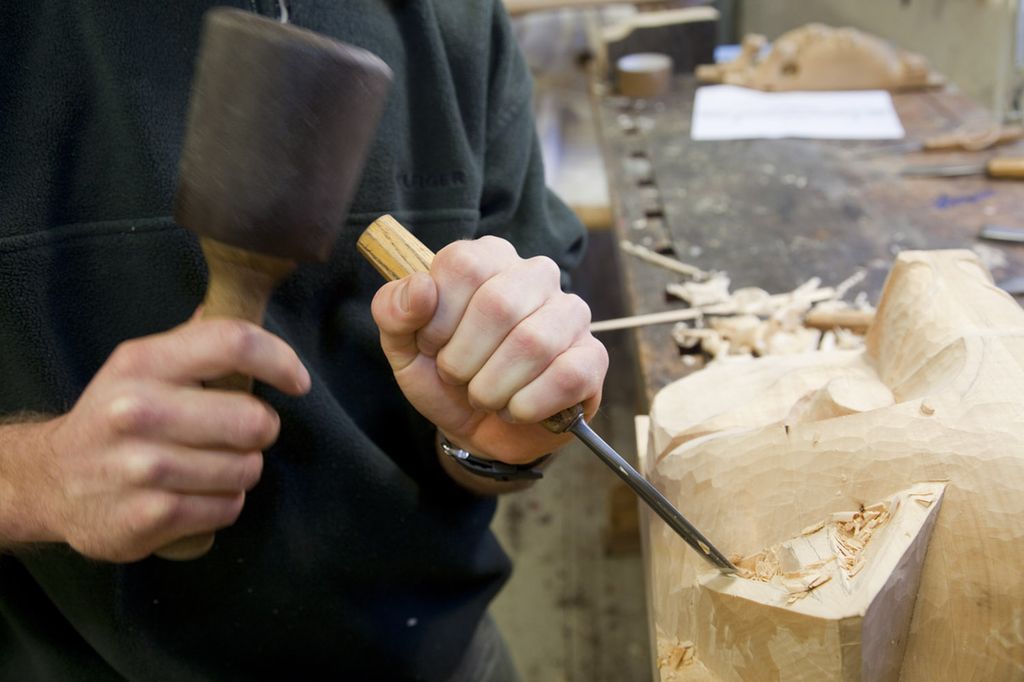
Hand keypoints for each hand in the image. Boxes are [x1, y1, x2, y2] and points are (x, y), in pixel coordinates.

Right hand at [26, 317, 309, 561]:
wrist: (51, 480)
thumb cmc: (115, 416)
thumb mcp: (142, 366)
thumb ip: (195, 339)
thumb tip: (242, 299)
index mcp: (144, 362)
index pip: (233, 343)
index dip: (280, 361)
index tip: (296, 381)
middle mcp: (138, 410)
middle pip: (255, 419)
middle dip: (260, 430)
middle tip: (239, 434)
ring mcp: (143, 467)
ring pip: (247, 468)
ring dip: (241, 471)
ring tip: (210, 466)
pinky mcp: (150, 516)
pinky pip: (228, 507)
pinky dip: (222, 504)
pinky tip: (194, 495)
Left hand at [371, 236, 607, 463]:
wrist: (479, 430)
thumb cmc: (445, 376)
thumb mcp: (404, 346)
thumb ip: (394, 310)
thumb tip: (421, 286)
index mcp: (489, 258)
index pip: (463, 264)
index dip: (438, 317)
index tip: (432, 344)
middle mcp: (536, 275)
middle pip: (499, 303)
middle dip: (463, 358)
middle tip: (456, 377)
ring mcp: (571, 314)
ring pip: (533, 343)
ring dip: (492, 387)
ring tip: (485, 396)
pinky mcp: (592, 357)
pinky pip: (566, 376)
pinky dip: (527, 405)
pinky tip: (515, 409)